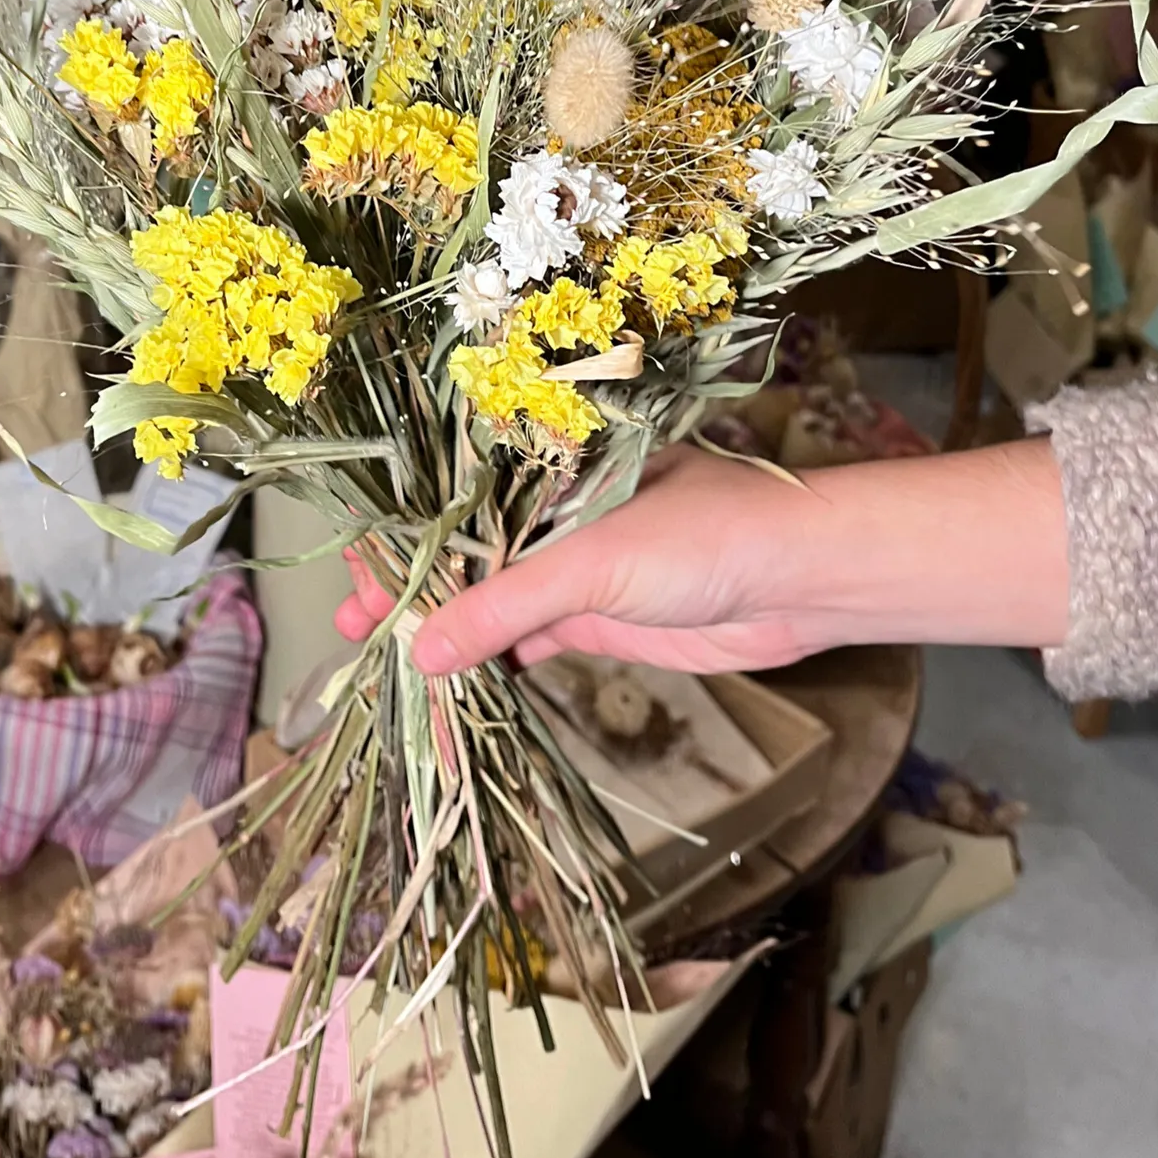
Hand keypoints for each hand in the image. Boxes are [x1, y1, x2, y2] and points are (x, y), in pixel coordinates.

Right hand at [335, 437, 1069, 678]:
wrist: (804, 579)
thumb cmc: (705, 536)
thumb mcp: (592, 563)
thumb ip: (503, 607)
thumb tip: (418, 651)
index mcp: (546, 470)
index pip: (450, 501)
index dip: (399, 538)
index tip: (354, 576)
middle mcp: (552, 515)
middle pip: (462, 555)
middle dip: (409, 593)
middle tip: (353, 633)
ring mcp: (576, 570)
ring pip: (491, 603)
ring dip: (444, 634)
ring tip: (386, 664)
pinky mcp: (600, 620)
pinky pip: (529, 641)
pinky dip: (491, 664)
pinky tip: (451, 686)